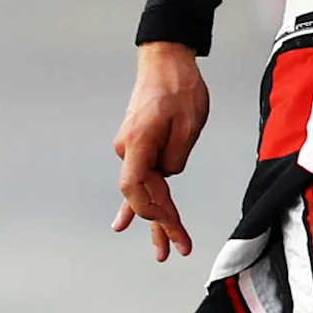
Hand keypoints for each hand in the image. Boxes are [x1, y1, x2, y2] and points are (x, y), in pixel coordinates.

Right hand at [113, 41, 211, 261]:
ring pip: (143, 190)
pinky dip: (137, 202)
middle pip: (141, 195)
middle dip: (161, 224)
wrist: (165, 61)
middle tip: (177, 250)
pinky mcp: (138, 146)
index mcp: (138, 142)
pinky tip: (123, 224)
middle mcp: (127, 148)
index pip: (135, 187)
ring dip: (155, 218)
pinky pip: (139, 179)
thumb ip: (176, 156)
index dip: (151, 211)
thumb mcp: (189, 123)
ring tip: (163, 251)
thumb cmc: (179, 87)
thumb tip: (168, 175)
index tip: (171, 225)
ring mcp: (130, 148)